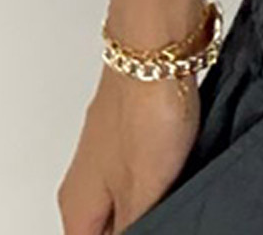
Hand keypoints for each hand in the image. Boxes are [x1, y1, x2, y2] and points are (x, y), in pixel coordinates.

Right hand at [57, 65, 200, 234]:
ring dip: (154, 198)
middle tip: (170, 211)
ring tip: (177, 185)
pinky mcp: (135, 126)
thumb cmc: (144, 110)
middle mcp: (87, 179)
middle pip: (109, 225)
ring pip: (129, 194)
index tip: (155, 226)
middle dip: (141, 222)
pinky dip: (165, 170)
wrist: (159, 46)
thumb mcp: (143, 194)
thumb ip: (135, 228)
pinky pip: (147, 163)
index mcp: (78, 206)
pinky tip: (185, 163)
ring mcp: (110, 149)